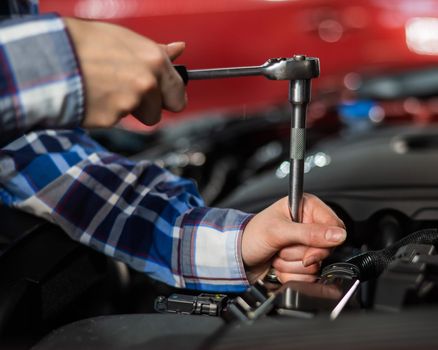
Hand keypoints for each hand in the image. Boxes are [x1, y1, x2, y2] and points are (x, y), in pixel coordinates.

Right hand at [64, 18, 185, 127]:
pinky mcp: (111, 119)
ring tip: (104, 90)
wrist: (49, 56)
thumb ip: (156, 50)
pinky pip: (115, 120)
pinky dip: (106, 113)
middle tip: (132, 95)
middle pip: (161, 111)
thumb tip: (179, 49)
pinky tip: (92, 97)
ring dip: (127, 110)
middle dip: (151, 107)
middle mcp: (148, 84)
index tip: (163, 96)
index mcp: (155, 61)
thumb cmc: (84, 42)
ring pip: (138, 117)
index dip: (169, 95)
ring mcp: (130, 103)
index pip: (179, 93)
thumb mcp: (124, 38)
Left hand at [241, 194, 345, 283]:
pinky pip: (308, 276)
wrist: (237, 256)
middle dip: (301, 254)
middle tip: (282, 248)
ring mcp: (305, 246)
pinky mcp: (301, 263)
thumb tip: (338, 234)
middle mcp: (308, 225)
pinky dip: (290, 274)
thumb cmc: (251, 235)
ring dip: (292, 264)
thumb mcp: (278, 231)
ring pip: (316, 264)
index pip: (334, 226)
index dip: (325, 241)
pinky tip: (278, 264)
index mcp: (306, 207)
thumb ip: (309, 233)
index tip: (309, 251)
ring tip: (276, 253)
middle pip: (326, 248)